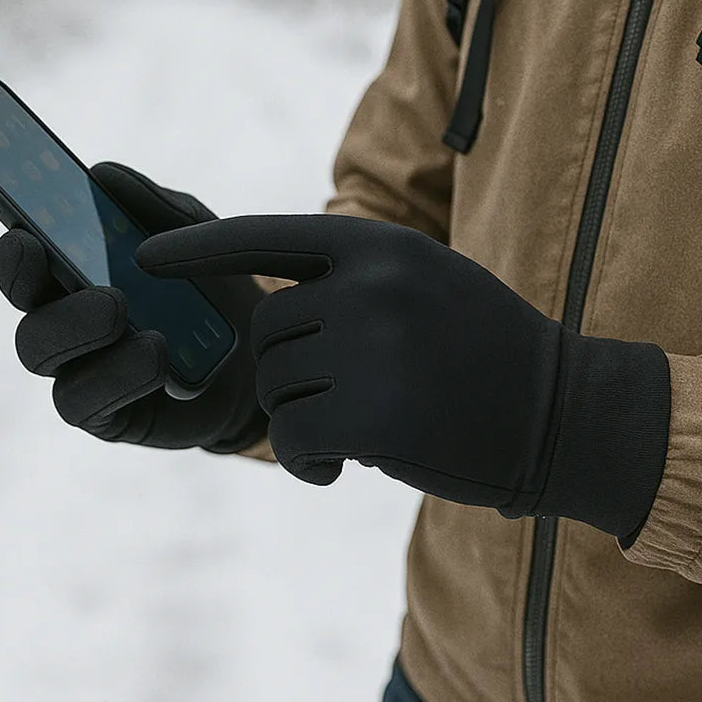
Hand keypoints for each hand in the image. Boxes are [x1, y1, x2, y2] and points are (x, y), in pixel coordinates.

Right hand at [0, 162, 266, 452]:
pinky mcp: (107, 414)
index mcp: (76, 269)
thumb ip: (156, 207)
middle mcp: (66, 319)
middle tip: (64, 264)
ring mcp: (81, 369)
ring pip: (41, 354)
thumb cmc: (217, 287)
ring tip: (120, 309)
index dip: (15, 244)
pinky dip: (118, 375)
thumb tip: (103, 173)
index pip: (26, 255)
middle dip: (32, 285)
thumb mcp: (200, 235)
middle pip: (24, 305)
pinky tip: (156, 354)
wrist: (265, 355)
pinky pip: (86, 400)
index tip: (21, 230)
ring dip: (76, 328)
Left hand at [137, 214, 669, 534]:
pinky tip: (342, 467)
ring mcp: (372, 346)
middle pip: (265, 331)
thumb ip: (353, 283)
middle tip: (336, 402)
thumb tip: (271, 308)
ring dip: (301, 420)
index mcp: (381, 245)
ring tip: (355, 434)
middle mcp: (370, 285)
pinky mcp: (372, 414)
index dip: (198, 248)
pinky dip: (305, 459)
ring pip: (274, 388)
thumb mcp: (426, 285)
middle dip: (287, 372)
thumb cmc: (488, 351)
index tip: (141, 257)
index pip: (264, 234)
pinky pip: (290, 438)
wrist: (561, 413)